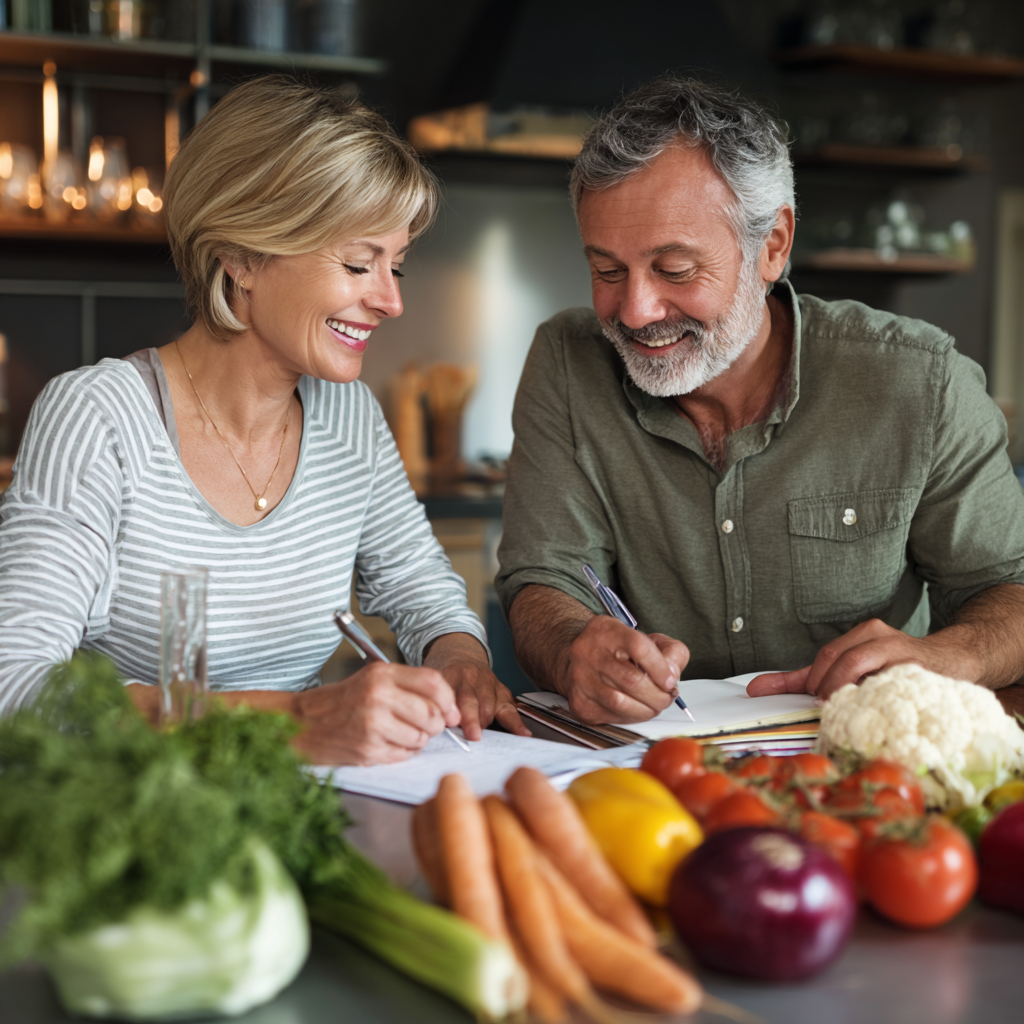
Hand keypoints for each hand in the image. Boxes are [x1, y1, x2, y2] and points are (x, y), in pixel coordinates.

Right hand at [292, 661, 458, 765]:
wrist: (301, 723)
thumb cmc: (340, 702)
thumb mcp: (372, 680)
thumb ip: (409, 687)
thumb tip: (448, 709)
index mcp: (381, 674)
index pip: (433, 682)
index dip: (448, 700)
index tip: (450, 712)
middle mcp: (378, 696)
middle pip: (432, 714)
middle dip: (436, 725)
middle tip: (426, 726)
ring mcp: (373, 725)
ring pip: (421, 737)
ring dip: (418, 740)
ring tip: (399, 733)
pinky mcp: (368, 749)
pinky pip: (405, 754)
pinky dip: (403, 752)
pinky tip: (387, 743)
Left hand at [425, 632, 530, 739]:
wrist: (459, 656)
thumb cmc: (444, 678)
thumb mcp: (431, 684)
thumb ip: (433, 703)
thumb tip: (435, 728)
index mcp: (450, 675)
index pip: (452, 694)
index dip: (454, 709)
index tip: (454, 724)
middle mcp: (471, 677)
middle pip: (473, 700)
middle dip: (474, 719)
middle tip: (473, 736)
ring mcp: (489, 683)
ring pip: (491, 705)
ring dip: (486, 723)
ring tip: (482, 738)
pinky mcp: (502, 691)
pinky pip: (511, 708)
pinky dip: (516, 722)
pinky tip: (524, 734)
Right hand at [559, 616, 689, 724]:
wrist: (582, 658)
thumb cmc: (618, 649)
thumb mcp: (647, 639)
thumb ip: (670, 652)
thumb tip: (672, 675)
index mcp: (607, 630)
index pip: (639, 647)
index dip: (660, 669)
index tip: (670, 682)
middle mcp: (588, 651)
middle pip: (631, 680)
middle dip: (657, 696)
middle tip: (666, 698)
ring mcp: (580, 677)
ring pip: (621, 702)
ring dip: (646, 710)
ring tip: (653, 705)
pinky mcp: (579, 702)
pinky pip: (611, 717)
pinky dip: (630, 718)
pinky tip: (634, 709)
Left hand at [747, 618, 939, 701]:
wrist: (954, 661)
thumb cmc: (897, 668)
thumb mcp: (851, 669)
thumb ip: (809, 677)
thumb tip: (758, 687)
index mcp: (861, 635)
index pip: (824, 653)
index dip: (803, 678)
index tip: (785, 695)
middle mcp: (878, 637)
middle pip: (838, 656)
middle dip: (822, 683)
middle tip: (819, 705)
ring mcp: (899, 651)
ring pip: (857, 662)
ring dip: (840, 686)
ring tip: (836, 706)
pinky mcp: (918, 668)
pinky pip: (888, 680)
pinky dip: (870, 694)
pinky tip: (866, 707)